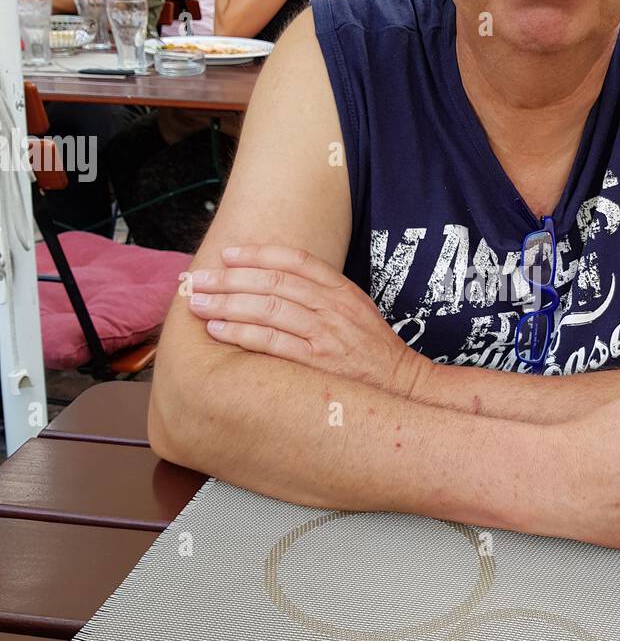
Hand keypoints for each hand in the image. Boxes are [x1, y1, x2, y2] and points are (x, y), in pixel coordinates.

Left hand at [187, 245, 429, 399]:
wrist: (402, 387)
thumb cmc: (371, 350)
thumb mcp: (354, 310)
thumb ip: (321, 294)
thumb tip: (272, 283)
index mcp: (341, 290)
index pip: (294, 260)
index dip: (257, 253)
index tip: (227, 254)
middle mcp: (332, 307)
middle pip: (272, 282)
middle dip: (228, 279)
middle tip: (196, 279)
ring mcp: (326, 334)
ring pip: (267, 308)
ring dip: (226, 304)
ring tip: (197, 303)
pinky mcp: (318, 363)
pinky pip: (272, 342)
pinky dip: (241, 334)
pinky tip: (217, 330)